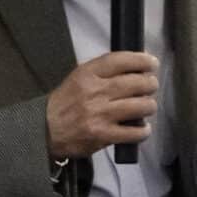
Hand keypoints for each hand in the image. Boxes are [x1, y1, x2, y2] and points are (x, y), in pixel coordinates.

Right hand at [45, 51, 159, 160]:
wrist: (45, 130)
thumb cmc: (65, 103)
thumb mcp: (78, 78)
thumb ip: (103, 72)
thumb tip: (135, 68)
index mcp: (87, 74)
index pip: (121, 60)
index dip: (141, 60)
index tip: (151, 63)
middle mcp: (94, 92)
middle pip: (136, 83)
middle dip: (150, 84)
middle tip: (151, 86)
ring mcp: (99, 114)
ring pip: (140, 106)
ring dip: (149, 106)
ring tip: (147, 106)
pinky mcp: (103, 135)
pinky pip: (134, 132)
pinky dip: (143, 131)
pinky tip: (142, 128)